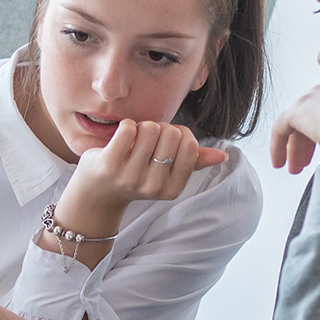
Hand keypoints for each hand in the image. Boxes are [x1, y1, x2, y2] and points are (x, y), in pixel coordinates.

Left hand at [64, 120, 226, 226]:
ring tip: (135, 141)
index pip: (190, 146)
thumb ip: (193, 162)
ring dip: (143, 127)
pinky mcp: (109, 164)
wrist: (97, 193)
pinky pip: (129, 128)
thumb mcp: (166, 174)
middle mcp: (153, 187)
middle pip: (171, 133)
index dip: (180, 133)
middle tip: (148, 141)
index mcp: (172, 189)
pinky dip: (127, 126)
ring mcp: (130, 176)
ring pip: (151, 128)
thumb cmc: (136, 176)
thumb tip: (222, 156)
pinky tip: (122, 137)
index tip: (167, 140)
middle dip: (160, 129)